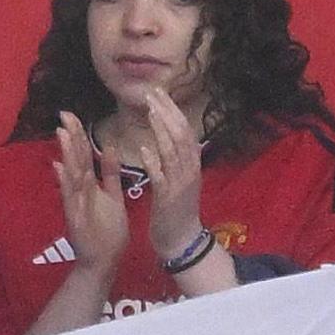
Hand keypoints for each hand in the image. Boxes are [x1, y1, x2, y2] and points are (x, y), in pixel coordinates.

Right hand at [50, 113, 131, 276]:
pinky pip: (71, 198)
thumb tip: (108, 148)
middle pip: (74, 160)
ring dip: (67, 154)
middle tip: (64, 115)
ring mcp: (76, 205)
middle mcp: (79, 193)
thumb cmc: (109, 232)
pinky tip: (60, 168)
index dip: (78, 135)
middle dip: (70, 137)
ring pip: (71, 175)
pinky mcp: (76, 219)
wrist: (105, 262)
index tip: (72, 115)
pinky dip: (66, 183)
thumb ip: (109, 174)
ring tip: (62, 133)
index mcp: (90, 186)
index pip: (83, 155)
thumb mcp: (113, 197)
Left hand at [127, 87, 209, 259]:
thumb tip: (162, 140)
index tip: (159, 94)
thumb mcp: (177, 181)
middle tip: (153, 93)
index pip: (183, 131)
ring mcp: (180, 184)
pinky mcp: (168, 199)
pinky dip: (154, 162)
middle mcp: (189, 170)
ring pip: (173, 151)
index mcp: (190, 165)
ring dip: (162, 130)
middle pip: (181, 134)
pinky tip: (143, 149)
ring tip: (151, 111)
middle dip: (168, 112)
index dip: (172, 111)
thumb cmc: (175, 211)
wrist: (181, 241)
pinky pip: (161, 177)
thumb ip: (171, 160)